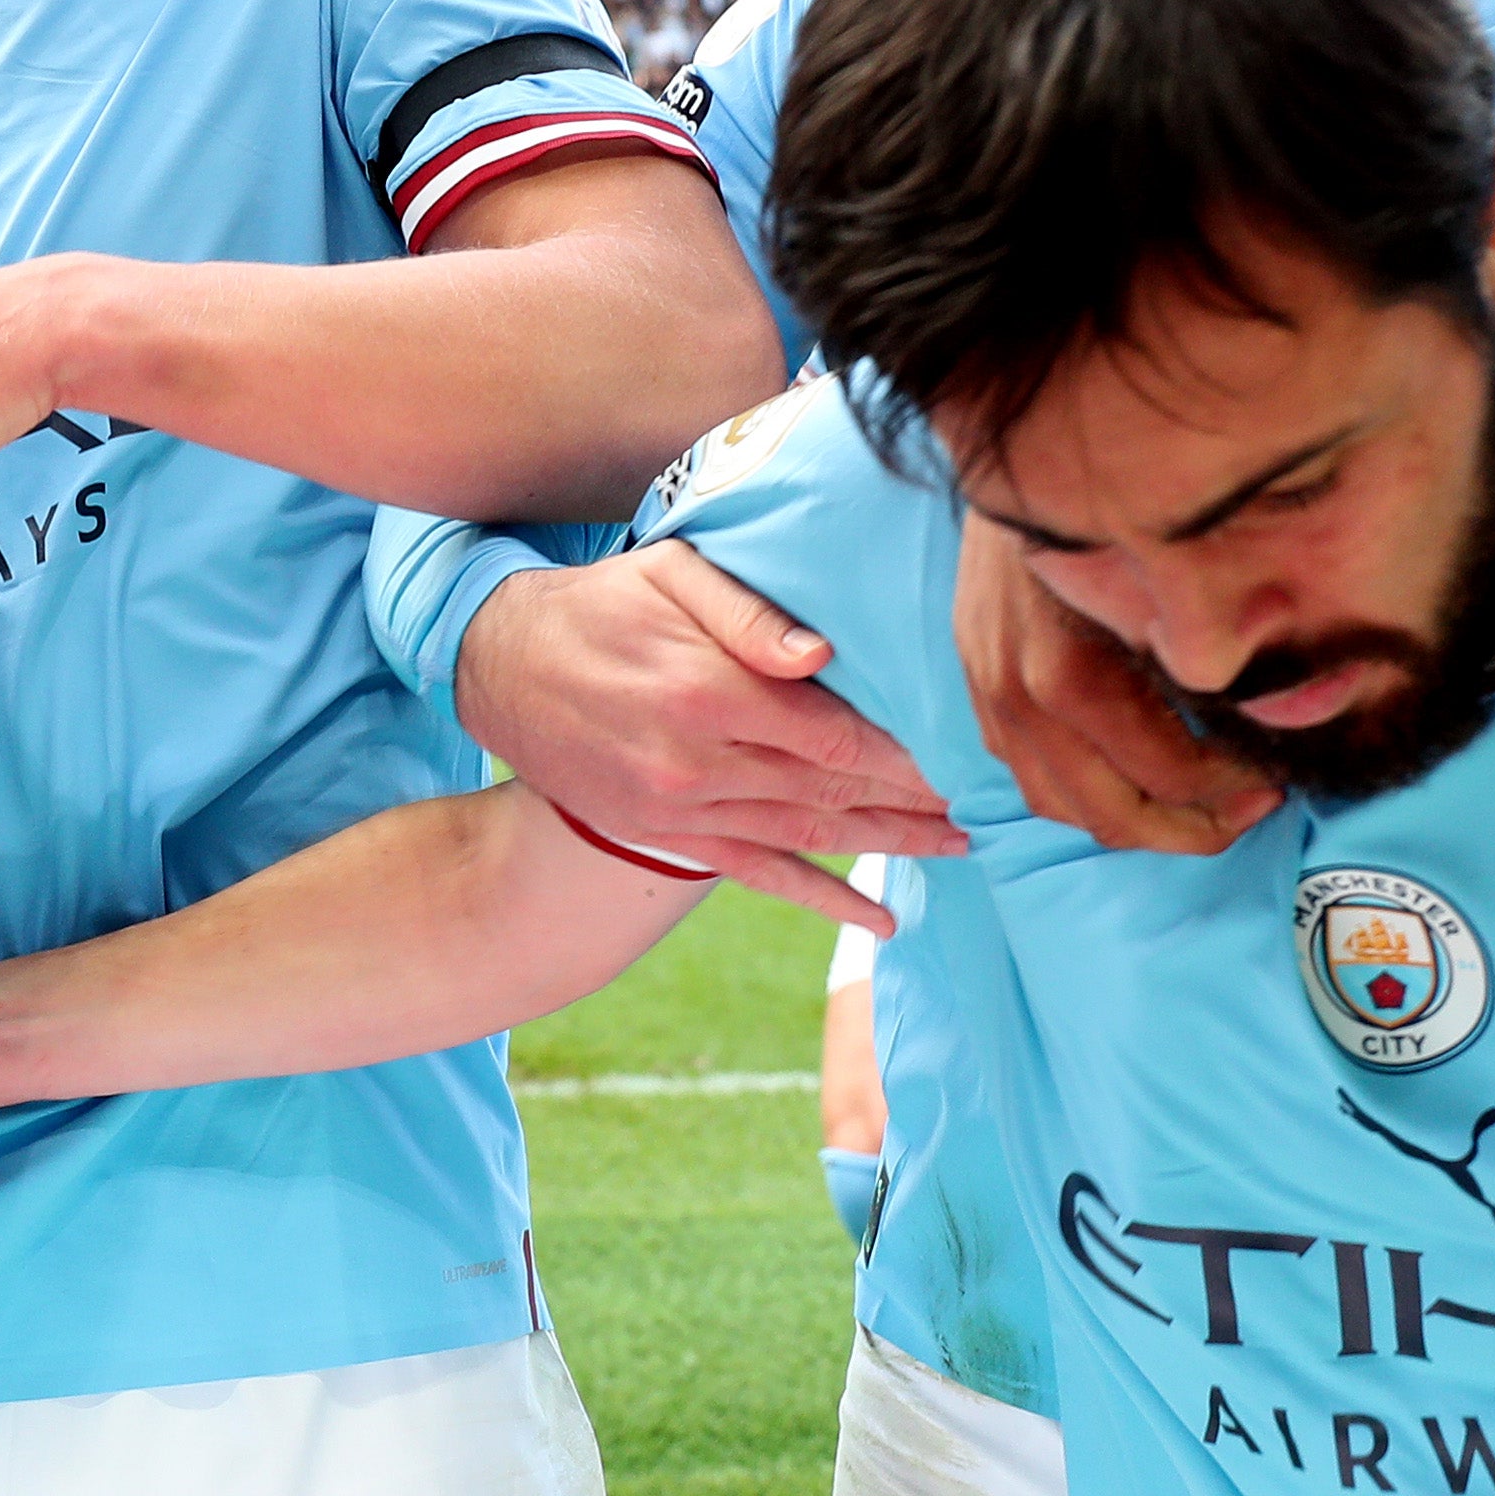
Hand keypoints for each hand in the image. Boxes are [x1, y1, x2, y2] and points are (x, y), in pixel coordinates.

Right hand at [456, 546, 953, 932]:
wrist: (500, 668)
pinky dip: (823, 901)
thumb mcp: (668, 575)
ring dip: (888, 847)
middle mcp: (698, 762)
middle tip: (994, 801)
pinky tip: (879, 920)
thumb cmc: (600, 605)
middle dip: (917, 798)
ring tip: (959, 847)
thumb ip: (747, 612)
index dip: (908, 748)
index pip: (835, 732)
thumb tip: (821, 655)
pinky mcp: (667, 836)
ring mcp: (681, 810)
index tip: (971, 751)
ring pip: (807, 837)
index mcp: (708, 691)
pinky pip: (758, 876)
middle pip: (833, 789)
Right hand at [951, 513, 1275, 853]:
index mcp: (1066, 674)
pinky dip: (1083, 787)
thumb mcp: (1169, 565)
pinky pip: (1026, 770)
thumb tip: (1284, 704)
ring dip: (1135, 817)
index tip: (1275, 776)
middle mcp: (1018, 694)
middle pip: (1110, 815)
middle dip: (1190, 827)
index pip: (1162, 777)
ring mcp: (988, 690)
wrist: (1016, 428)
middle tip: (1250, 805)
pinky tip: (1131, 764)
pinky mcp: (976, 679)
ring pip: (1060, 805)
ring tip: (1196, 799)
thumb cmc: (1108, 494)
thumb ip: (1212, 642)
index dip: (1231, 791)